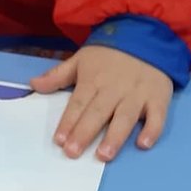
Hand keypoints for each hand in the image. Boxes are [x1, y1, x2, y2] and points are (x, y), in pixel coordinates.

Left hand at [30, 46, 172, 161]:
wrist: (143, 35)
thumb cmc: (108, 54)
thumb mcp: (79, 59)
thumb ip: (57, 75)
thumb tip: (33, 84)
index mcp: (93, 80)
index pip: (78, 104)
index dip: (68, 122)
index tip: (59, 140)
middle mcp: (114, 89)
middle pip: (97, 113)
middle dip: (84, 133)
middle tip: (73, 153)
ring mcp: (137, 94)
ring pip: (125, 118)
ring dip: (114, 137)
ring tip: (103, 155)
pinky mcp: (158, 98)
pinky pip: (157, 117)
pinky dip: (152, 130)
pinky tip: (143, 144)